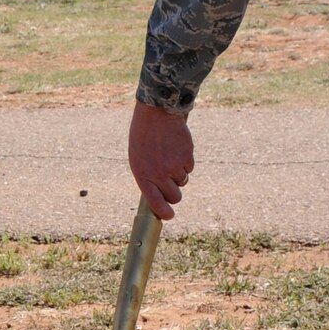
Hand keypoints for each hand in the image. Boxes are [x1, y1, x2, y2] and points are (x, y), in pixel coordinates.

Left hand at [128, 102, 193, 220]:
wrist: (156, 114)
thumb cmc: (143, 137)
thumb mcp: (138, 158)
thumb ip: (148, 176)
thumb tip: (159, 194)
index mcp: (143, 175)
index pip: (156, 203)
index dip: (164, 212)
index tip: (169, 215)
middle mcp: (159, 174)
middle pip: (175, 196)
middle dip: (175, 193)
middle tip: (171, 183)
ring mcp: (174, 166)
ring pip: (183, 181)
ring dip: (178, 173)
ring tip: (169, 156)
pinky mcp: (187, 157)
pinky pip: (189, 168)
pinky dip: (185, 162)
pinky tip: (176, 149)